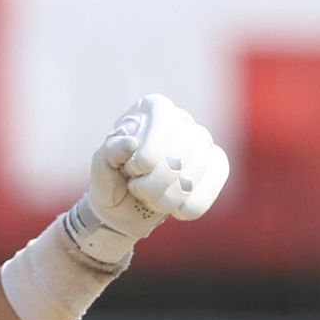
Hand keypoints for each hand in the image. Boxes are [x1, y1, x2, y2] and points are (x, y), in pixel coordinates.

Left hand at [65, 93, 229, 263]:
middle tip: (137, 189)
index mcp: (153, 109)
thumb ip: (110, 152)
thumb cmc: (112, 181)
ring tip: (151, 199)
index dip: (150, 150)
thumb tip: (130, 143)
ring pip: (198, 168)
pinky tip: (176, 209)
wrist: (125, 209)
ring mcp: (202, 142)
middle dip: (155, 181)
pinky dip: (193, 203)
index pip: (164, 120)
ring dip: (169, 196)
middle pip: (183, 148)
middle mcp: (182, 120)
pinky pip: (218, 179)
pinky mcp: (216, 164)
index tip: (134, 170)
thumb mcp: (101, 168)